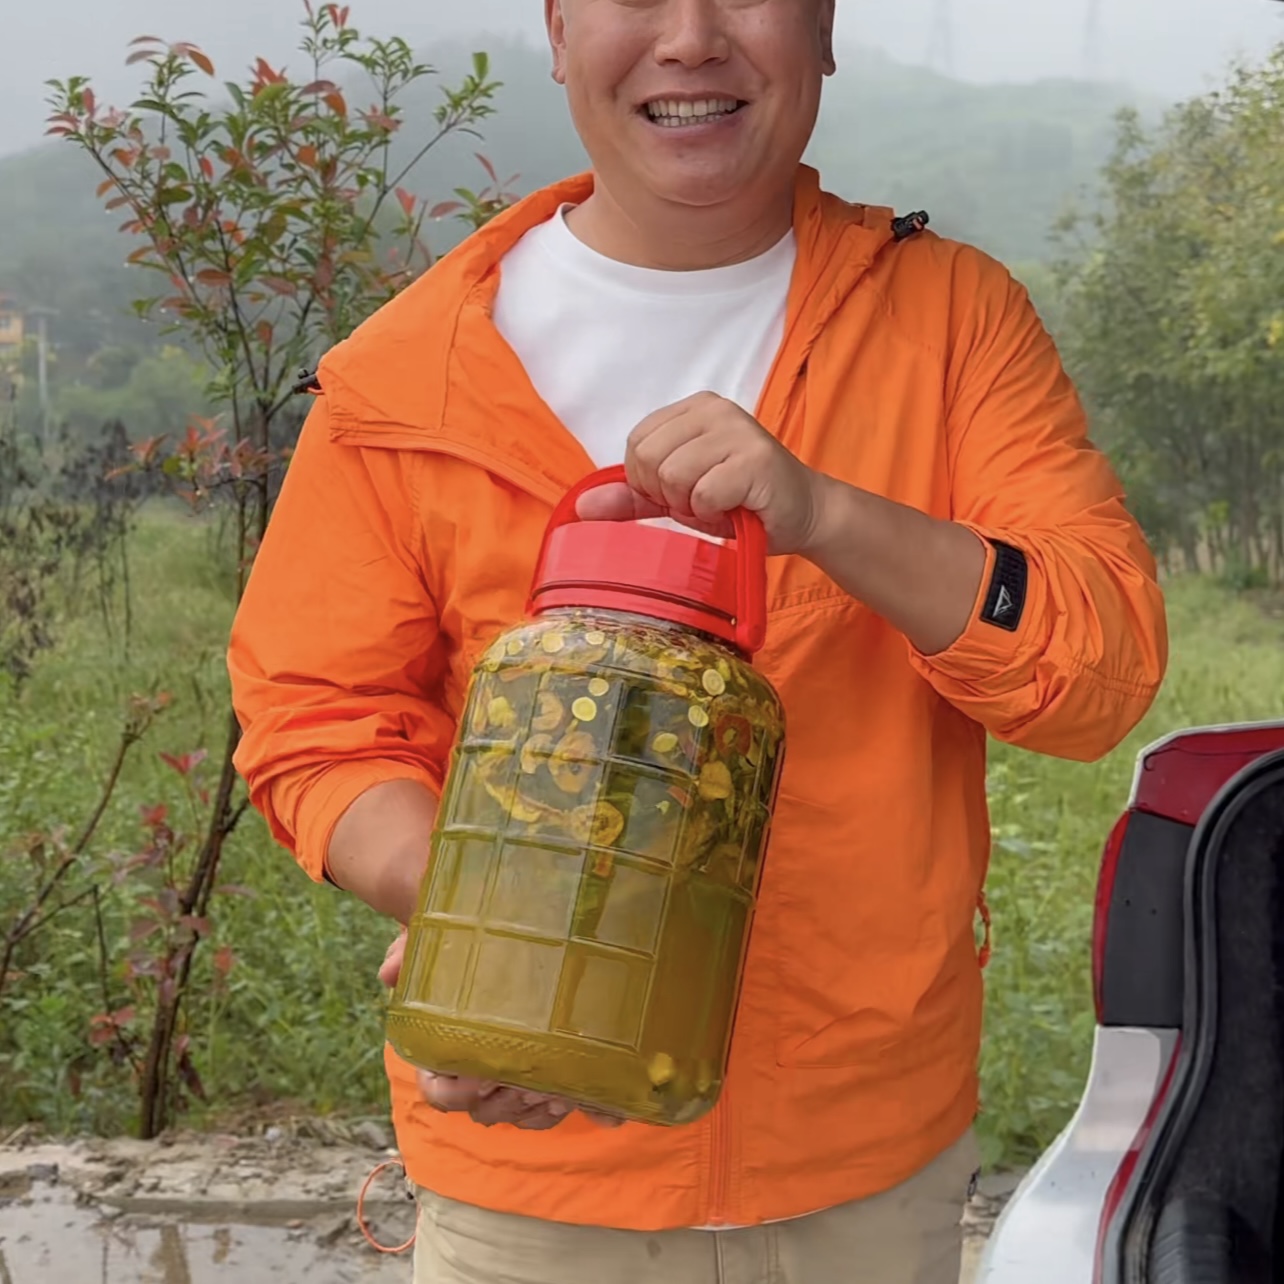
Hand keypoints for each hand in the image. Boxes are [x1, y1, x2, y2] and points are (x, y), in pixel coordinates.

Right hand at [379, 931, 623, 1130]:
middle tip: (529, 1085)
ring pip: (510, 1114)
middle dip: (504, 1103)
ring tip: (554, 1090)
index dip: (456, 1092)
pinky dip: (550, 1111)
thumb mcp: (432, 940)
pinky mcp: (532, 1077)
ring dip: (530, 1109)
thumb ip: (409, 952)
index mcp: (439, 1048)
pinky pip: (538, 1113)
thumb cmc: (460, 944)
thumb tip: (389, 972)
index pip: (437, 1091)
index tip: (482, 1078)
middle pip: (479, 1110)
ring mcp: (502, 1077)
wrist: (498, 938)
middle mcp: (468, 1070)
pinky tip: (567, 1094)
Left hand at [576, 391, 828, 555]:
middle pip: (648, 457)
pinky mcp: (755, 459)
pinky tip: (735, 509)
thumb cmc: (740, 502)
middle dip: (667, 495)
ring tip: (719, 505)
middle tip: (700, 502)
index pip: (636, 442)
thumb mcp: (679, 497)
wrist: (803, 514)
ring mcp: (737, 430)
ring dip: (691, 507)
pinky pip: (703, 493)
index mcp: (693, 408)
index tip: (680, 493)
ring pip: (672, 475)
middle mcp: (715, 409)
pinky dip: (712, 514)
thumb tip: (581, 506)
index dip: (647, 481)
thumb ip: (633, 497)